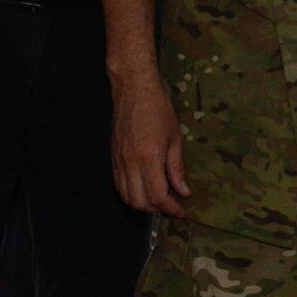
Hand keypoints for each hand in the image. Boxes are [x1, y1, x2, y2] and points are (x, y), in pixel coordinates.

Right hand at [109, 73, 189, 215]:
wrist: (134, 88)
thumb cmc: (157, 108)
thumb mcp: (175, 137)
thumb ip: (176, 168)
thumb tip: (182, 191)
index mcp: (148, 157)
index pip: (157, 196)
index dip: (170, 208)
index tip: (180, 209)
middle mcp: (130, 162)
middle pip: (139, 201)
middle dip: (156, 209)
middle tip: (171, 204)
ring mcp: (119, 160)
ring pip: (126, 196)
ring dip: (142, 203)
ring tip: (157, 197)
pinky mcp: (113, 156)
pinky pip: (118, 184)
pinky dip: (130, 192)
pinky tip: (143, 186)